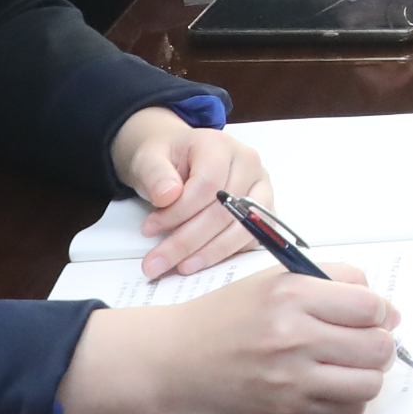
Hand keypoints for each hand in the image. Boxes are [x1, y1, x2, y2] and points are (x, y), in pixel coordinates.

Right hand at [58, 266, 400, 413]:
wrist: (176, 359)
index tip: (375, 314)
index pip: (369, 305)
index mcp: (292, 295)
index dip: (381, 310)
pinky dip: (348, 402)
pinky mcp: (285, 412)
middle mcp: (293, 337)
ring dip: (368, 374)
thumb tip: (385, 309)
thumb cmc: (227, 315)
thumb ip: (332, 282)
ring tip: (351, 364)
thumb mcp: (276, 278)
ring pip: (368, 383)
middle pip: (377, 346)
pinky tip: (332, 386)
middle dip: (381, 343)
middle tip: (367, 340)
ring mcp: (289, 379)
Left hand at [109, 110, 267, 279]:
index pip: (208, 184)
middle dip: (188, 242)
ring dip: (210, 253)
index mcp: (221, 146)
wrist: (179, 158)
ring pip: (242, 228)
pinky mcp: (263, 210)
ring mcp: (260, 188)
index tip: (149, 229)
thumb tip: (167, 195)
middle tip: (156, 263)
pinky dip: (227, 253)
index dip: (179, 212)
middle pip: (225, 211)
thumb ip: (155, 174)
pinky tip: (202, 261)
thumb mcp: (149, 159)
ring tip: (180, 266)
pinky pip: (251, 238)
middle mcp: (248, 165)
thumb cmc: (167, 159)